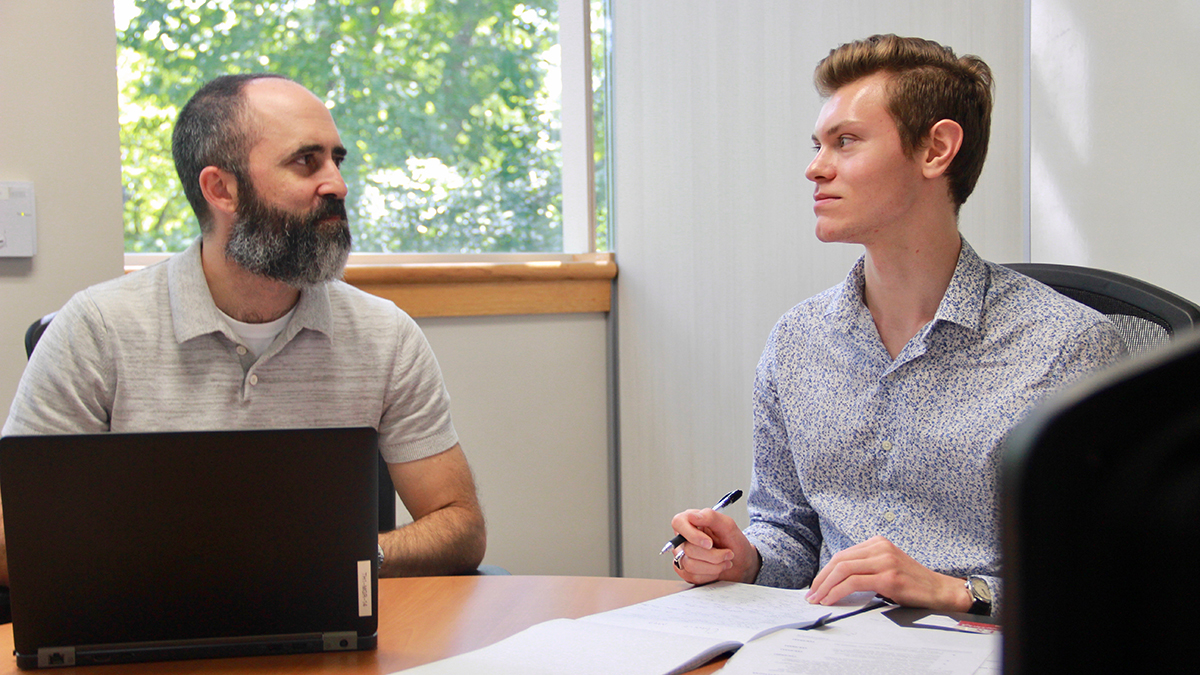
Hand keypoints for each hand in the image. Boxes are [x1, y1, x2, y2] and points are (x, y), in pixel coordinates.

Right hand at [667, 508, 759, 584]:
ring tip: (724, 561)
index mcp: (690, 521)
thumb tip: (691, 516)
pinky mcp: (686, 571)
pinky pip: (692, 576)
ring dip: (713, 566)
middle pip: (687, 549)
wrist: (741, 562)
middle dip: (713, 555)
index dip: (692, 535)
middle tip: (727, 553)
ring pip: (689, 565)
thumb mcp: (727, 525)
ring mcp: (683, 555)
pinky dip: (710, 574)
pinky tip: (717, 569)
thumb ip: (710, 517)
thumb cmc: (734, 541)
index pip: (678, 523)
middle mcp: (684, 538)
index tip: (710, 543)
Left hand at [805, 536, 971, 611]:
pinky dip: (838, 591)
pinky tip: (831, 599)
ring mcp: (884, 560)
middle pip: (840, 560)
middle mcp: (880, 547)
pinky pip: (854, 582)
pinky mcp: (888, 576)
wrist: (940, 590)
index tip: (816, 585)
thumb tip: (837, 581)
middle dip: (822, 578)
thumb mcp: (887, 567)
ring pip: (843, 569)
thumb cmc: (912, 583)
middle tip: (812, 594)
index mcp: (878, 543)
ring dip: (826, 586)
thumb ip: (866, 568)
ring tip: (818, 598)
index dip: (826, 571)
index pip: (843, 555)